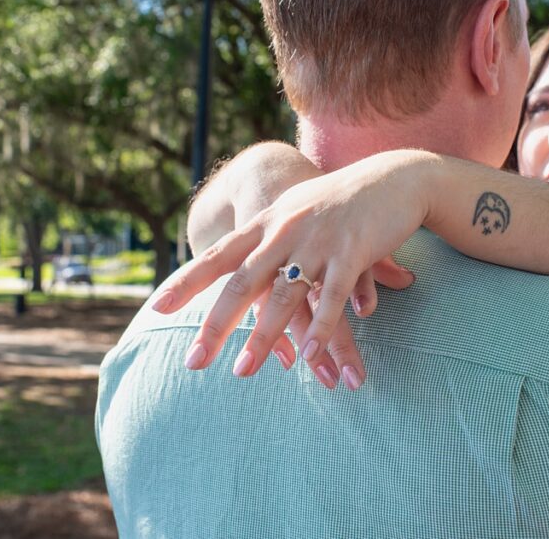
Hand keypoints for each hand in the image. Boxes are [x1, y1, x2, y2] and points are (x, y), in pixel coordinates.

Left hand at [152, 152, 430, 386]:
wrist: (392, 177)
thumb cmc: (337, 201)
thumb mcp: (293, 211)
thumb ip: (265, 238)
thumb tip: (237, 268)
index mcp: (266, 223)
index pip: (218, 256)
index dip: (186, 282)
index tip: (156, 308)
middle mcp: (285, 231)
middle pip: (242, 283)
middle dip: (215, 325)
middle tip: (193, 362)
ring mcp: (318, 242)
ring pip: (284, 296)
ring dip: (262, 337)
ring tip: (242, 371)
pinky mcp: (353, 253)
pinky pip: (332, 297)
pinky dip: (320, 328)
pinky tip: (308, 357)